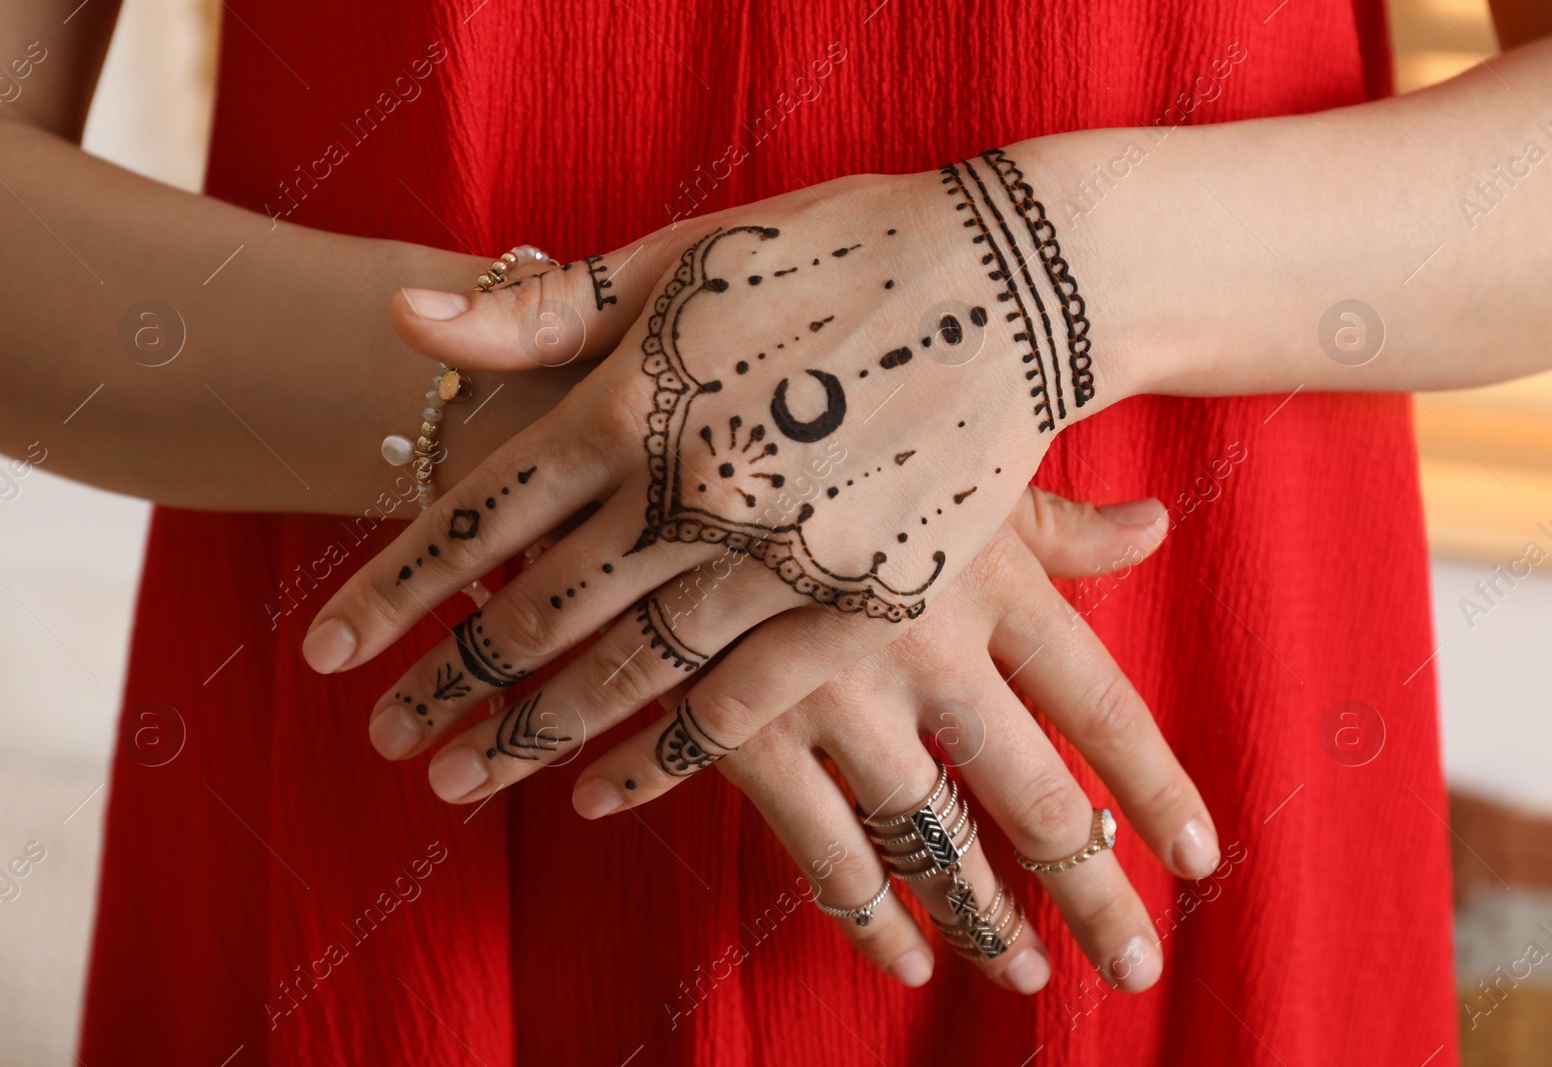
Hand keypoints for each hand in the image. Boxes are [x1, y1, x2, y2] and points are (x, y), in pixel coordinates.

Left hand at [303, 153, 1149, 810]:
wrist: (1013, 286)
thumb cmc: (837, 252)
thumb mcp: (678, 257)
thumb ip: (540, 311)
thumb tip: (405, 316)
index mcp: (631, 400)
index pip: (481, 513)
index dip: (395, 586)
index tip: (326, 650)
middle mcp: (686, 490)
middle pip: (535, 608)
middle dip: (445, 681)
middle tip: (380, 741)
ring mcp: (772, 555)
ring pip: (622, 670)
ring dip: (531, 732)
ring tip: (456, 781)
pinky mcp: (854, 600)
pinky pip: (741, 700)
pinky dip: (664, 753)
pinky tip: (600, 791)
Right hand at [577, 488, 1211, 995]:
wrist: (649, 434)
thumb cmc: (818, 439)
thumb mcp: (938, 465)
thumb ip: (1051, 522)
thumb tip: (1155, 526)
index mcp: (985, 576)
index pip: (1100, 705)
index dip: (1154, 788)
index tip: (1199, 859)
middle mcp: (924, 646)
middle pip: (1030, 797)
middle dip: (1089, 891)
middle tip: (1135, 964)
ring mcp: (833, 695)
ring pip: (930, 842)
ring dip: (983, 921)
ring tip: (1028, 977)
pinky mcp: (747, 729)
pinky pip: (821, 848)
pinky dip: (864, 913)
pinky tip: (904, 958)